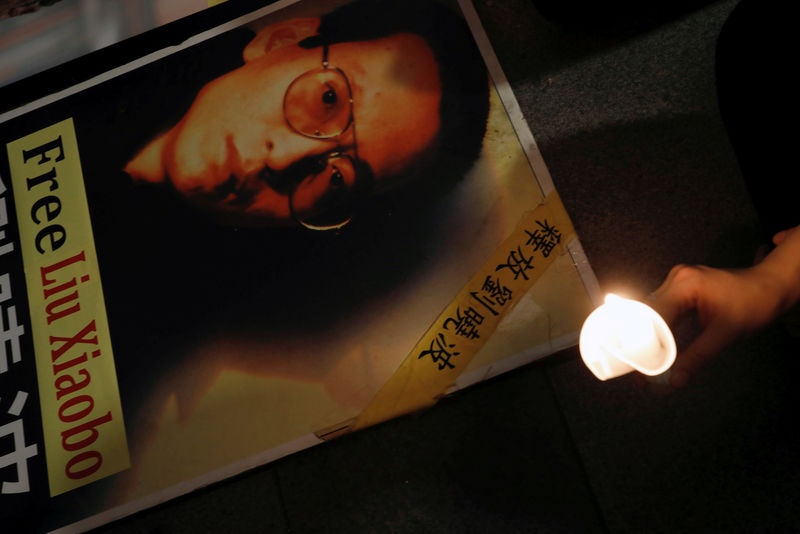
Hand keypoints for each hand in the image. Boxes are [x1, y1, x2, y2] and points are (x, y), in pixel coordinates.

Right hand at [650, 225, 799, 385]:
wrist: (770, 287)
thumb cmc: (754, 304)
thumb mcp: (726, 334)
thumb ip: (697, 357)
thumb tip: (675, 379)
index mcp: (686, 284)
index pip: (654, 315)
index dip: (645, 342)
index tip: (642, 366)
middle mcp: (677, 278)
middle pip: (649, 313)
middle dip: (644, 341)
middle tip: (641, 369)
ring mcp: (678, 281)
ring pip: (654, 312)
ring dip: (652, 336)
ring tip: (649, 361)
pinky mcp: (681, 287)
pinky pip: (664, 309)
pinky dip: (662, 329)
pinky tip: (661, 346)